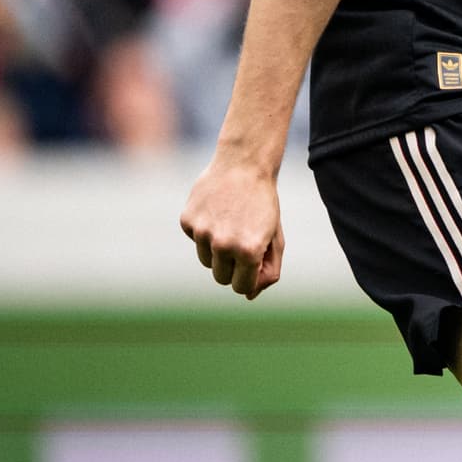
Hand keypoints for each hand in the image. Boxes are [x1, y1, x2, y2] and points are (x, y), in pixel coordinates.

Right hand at [180, 156, 286, 298]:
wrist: (244, 165)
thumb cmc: (264, 205)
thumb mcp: (275, 238)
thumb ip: (268, 270)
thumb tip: (249, 296)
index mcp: (248, 251)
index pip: (241, 287)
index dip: (248, 278)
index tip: (253, 264)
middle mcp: (222, 245)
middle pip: (221, 278)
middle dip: (233, 267)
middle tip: (243, 243)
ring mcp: (201, 233)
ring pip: (206, 261)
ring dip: (218, 251)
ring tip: (231, 225)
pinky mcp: (187, 221)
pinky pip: (195, 240)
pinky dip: (205, 232)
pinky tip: (217, 211)